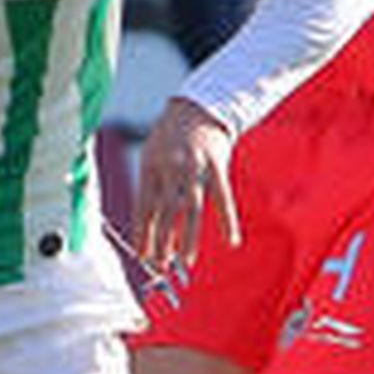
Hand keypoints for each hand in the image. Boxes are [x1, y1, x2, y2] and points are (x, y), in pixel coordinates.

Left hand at [133, 97, 238, 273]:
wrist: (198, 108)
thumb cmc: (170, 138)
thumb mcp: (150, 156)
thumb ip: (150, 188)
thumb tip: (145, 227)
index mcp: (150, 166)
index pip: (143, 207)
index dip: (143, 233)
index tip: (142, 255)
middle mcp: (170, 168)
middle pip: (164, 212)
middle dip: (161, 241)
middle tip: (160, 266)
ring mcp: (195, 167)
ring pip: (190, 209)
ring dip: (187, 237)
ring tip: (184, 261)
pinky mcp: (217, 166)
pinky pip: (223, 198)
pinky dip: (228, 220)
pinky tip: (231, 240)